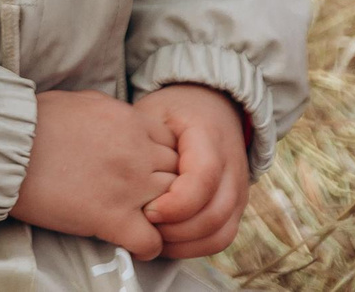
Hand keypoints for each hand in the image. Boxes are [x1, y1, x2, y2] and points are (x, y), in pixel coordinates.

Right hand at [10, 90, 177, 258]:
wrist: (3, 146)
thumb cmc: (31, 122)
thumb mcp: (80, 102)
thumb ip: (111, 112)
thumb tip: (123, 123)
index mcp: (129, 121)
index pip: (173, 145)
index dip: (162, 160)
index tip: (147, 170)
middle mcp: (137, 153)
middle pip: (178, 176)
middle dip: (167, 188)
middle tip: (146, 197)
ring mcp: (128, 187)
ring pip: (174, 208)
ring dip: (162, 217)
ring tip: (143, 221)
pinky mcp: (110, 218)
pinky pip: (152, 242)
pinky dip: (147, 247)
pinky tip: (133, 242)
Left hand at [135, 85, 250, 258]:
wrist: (210, 108)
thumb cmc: (174, 113)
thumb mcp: (153, 113)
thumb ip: (140, 139)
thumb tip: (116, 172)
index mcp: (209, 137)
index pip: (203, 178)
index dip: (177, 203)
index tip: (148, 210)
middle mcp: (231, 167)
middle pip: (214, 214)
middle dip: (176, 230)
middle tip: (144, 228)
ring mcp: (237, 190)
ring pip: (220, 233)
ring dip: (185, 243)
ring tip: (152, 238)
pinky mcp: (234, 207)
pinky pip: (221, 238)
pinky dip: (194, 247)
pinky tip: (167, 243)